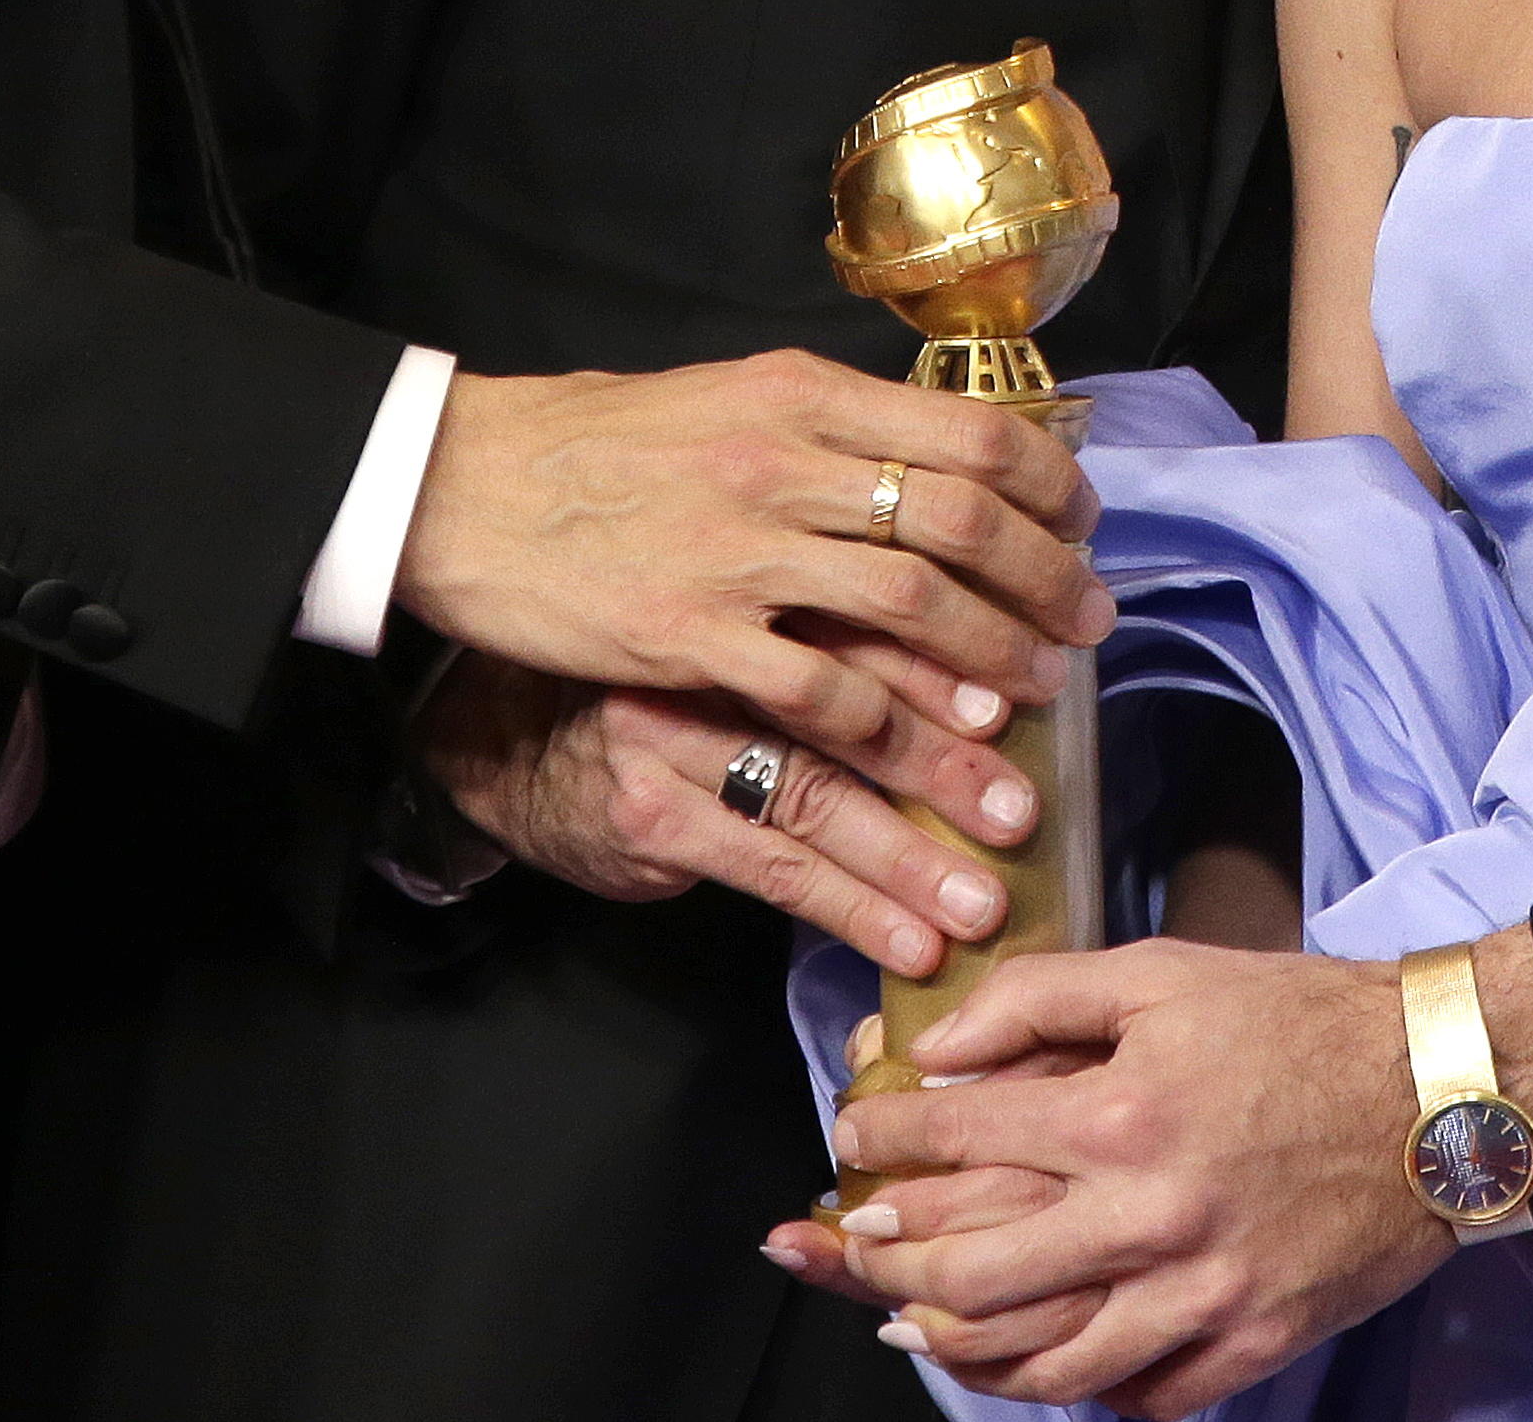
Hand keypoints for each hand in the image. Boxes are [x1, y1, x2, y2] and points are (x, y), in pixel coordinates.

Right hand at [395, 351, 1112, 783]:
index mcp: (799, 393)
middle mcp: (783, 462)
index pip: (969, 432)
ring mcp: (738, 553)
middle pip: (961, 525)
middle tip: (1087, 631)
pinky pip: (818, 694)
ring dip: (989, 670)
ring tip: (1032, 714)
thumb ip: (823, 426)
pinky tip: (924, 761)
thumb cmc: (595, 443)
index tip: (1081, 529)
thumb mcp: (724, 397)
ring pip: (911, 615)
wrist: (463, 483)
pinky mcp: (689, 637)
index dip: (1047, 487)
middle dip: (1045, 586)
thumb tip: (928, 458)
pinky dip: (888, 732)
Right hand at [415, 653, 1031, 978]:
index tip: (1016, 706)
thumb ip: (835, 641)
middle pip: (845, 710)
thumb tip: (987, 680)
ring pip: (812, 802)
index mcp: (745, 591)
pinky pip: (767, 869)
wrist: (513, 742)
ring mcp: (670, 736)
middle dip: (942, 769)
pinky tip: (903, 942)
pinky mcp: (652, 814)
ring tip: (977, 906)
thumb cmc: (662, 689)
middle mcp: (708, 652)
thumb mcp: (737, 634)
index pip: (856, 621)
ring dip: (906, 863)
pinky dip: (846, 909)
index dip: (940, 668)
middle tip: (1019, 816)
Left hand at [805, 941, 1455, 1414]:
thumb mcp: (1163, 971)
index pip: (953, 1139)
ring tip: (919, 1330)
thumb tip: (939, 1046)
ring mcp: (1204, 1293)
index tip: (854, 1139)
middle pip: (972, 1274)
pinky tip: (1051, 1371)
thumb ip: (1039, 995)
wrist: (1443, 1087)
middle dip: (886, 1265)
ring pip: (1047, 1362)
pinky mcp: (1255, 1341)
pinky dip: (1086, 1394)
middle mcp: (1150, 1215)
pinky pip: (1146, 1397)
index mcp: (1120, 1112)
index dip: (880, 1139)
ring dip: (962, 1351)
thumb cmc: (1299, 1019)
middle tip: (857, 1247)